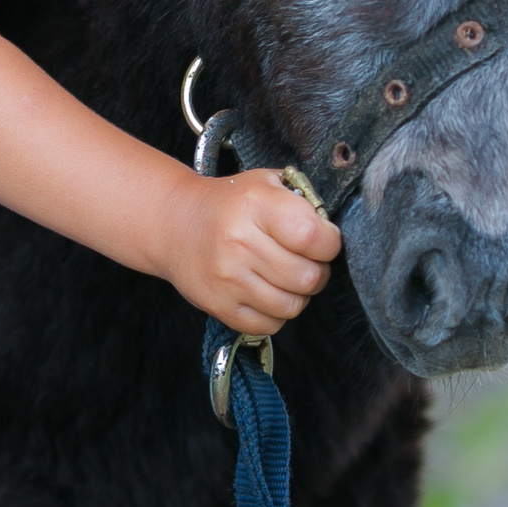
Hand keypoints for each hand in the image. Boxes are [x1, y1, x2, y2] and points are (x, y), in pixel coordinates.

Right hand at [164, 168, 343, 334]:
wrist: (175, 224)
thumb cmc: (231, 203)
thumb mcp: (266, 182)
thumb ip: (303, 200)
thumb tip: (331, 232)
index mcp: (256, 205)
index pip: (315, 237)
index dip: (329, 242)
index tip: (323, 239)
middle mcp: (240, 242)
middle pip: (308, 277)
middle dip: (317, 270)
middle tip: (304, 260)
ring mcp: (228, 278)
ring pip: (292, 306)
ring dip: (297, 294)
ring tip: (285, 276)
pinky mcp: (219, 306)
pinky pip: (270, 324)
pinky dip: (275, 312)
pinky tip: (266, 291)